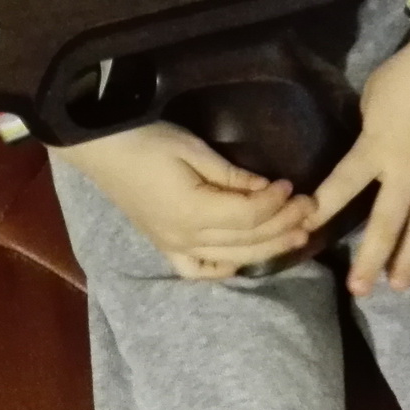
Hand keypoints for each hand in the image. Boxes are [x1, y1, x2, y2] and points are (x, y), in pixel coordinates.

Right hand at [57, 121, 316, 278]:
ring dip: (267, 247)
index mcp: (193, 213)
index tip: (293, 185)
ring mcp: (174, 246)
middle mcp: (186, 239)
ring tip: (295, 235)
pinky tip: (244, 258)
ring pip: (232, 258)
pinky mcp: (165, 245)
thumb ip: (231, 174)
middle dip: (283, 226)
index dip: (277, 203)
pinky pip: (199, 269)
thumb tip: (267, 187)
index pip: (249, 216)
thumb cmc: (144, 140)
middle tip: (310, 209)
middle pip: (247, 241)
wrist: (100, 148)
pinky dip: (226, 267)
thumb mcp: (191, 149)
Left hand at [302, 28, 409, 295]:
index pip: (342, 186)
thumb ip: (369, 132)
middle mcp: (407, 173)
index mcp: (376, 149)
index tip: (305, 230)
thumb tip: (369, 149)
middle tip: (359, 289)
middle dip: (370, 261)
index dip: (323, 210)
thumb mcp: (373, 99)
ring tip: (399, 285)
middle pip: (386, 226)